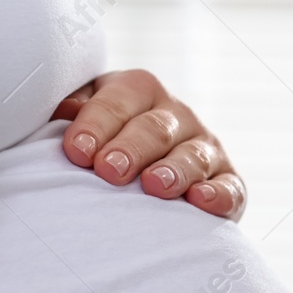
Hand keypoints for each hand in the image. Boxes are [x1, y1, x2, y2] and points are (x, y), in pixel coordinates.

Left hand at [53, 70, 245, 219]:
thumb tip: (62, 111)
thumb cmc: (104, 141)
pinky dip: (218, 195)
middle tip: (109, 171)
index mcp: (139, 90)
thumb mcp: (85, 116)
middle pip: (155, 128)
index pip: (117, 102)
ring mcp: (205, 147)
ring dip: (174, 171)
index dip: (96, 125)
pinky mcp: (227, 181)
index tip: (77, 151)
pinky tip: (201, 202)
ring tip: (154, 186)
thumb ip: (71, 111)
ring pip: (193, 156)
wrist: (147, 168)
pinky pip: (229, 188)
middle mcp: (177, 114)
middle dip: (131, 149)